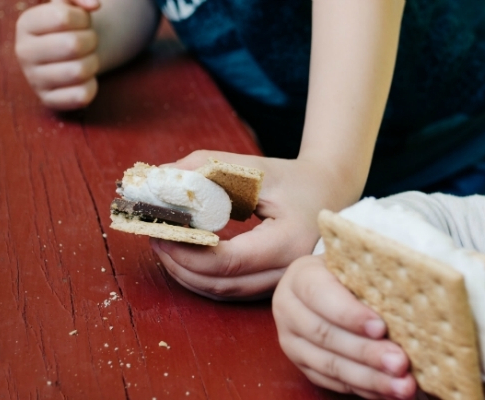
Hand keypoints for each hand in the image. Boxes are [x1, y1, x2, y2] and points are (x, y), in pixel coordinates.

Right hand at [15, 0, 100, 109]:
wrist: (66, 57)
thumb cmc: (70, 28)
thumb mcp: (69, 5)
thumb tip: (94, 5)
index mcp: (25, 23)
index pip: (62, 16)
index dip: (83, 18)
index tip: (82, 22)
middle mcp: (23, 52)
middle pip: (73, 45)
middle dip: (91, 41)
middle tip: (87, 42)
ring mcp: (34, 79)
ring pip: (79, 71)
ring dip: (93, 63)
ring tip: (85, 58)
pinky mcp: (49, 100)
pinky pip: (82, 95)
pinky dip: (92, 85)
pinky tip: (84, 79)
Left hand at [149, 149, 360, 300]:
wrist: (331, 194)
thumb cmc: (295, 179)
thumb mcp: (255, 167)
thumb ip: (208, 168)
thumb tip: (161, 178)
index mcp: (289, 242)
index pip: (228, 262)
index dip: (188, 251)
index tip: (161, 230)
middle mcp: (287, 272)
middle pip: (221, 284)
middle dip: (179, 264)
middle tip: (154, 236)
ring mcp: (280, 284)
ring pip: (223, 293)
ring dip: (186, 273)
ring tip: (162, 244)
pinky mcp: (270, 286)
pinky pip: (230, 291)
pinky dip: (201, 277)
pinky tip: (184, 256)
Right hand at [272, 255, 417, 398]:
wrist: (326, 282)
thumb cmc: (349, 269)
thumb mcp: (354, 262)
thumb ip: (371, 276)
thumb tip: (408, 296)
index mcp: (300, 277)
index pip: (320, 295)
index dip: (350, 314)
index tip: (381, 327)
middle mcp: (289, 309)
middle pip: (325, 335)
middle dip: (366, 352)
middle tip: (400, 362)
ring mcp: (292, 341)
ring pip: (329, 365)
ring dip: (369, 378)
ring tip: (402, 385)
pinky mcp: (303, 365)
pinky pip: (333, 382)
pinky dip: (363, 388)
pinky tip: (389, 391)